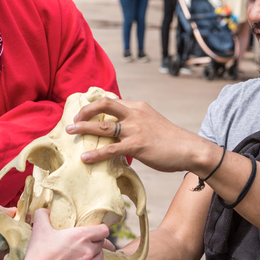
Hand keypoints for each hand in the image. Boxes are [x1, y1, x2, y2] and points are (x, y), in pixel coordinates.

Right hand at [20, 209, 108, 259]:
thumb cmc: (39, 254)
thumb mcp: (39, 228)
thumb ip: (43, 214)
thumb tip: (47, 210)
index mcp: (82, 236)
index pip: (104, 230)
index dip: (100, 228)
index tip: (94, 229)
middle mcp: (89, 251)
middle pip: (102, 243)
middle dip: (95, 241)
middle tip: (85, 241)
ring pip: (100, 257)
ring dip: (95, 254)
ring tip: (84, 253)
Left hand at [66, 97, 214, 174]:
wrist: (189, 149)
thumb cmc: (170, 140)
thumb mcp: (151, 123)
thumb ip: (135, 123)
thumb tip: (119, 131)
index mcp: (138, 106)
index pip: (112, 100)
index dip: (95, 104)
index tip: (83, 111)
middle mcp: (135, 114)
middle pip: (104, 105)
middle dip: (85, 111)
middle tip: (73, 120)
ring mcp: (135, 129)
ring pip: (103, 125)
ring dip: (84, 128)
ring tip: (70, 132)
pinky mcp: (137, 145)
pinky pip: (111, 149)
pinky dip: (96, 153)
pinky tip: (85, 158)